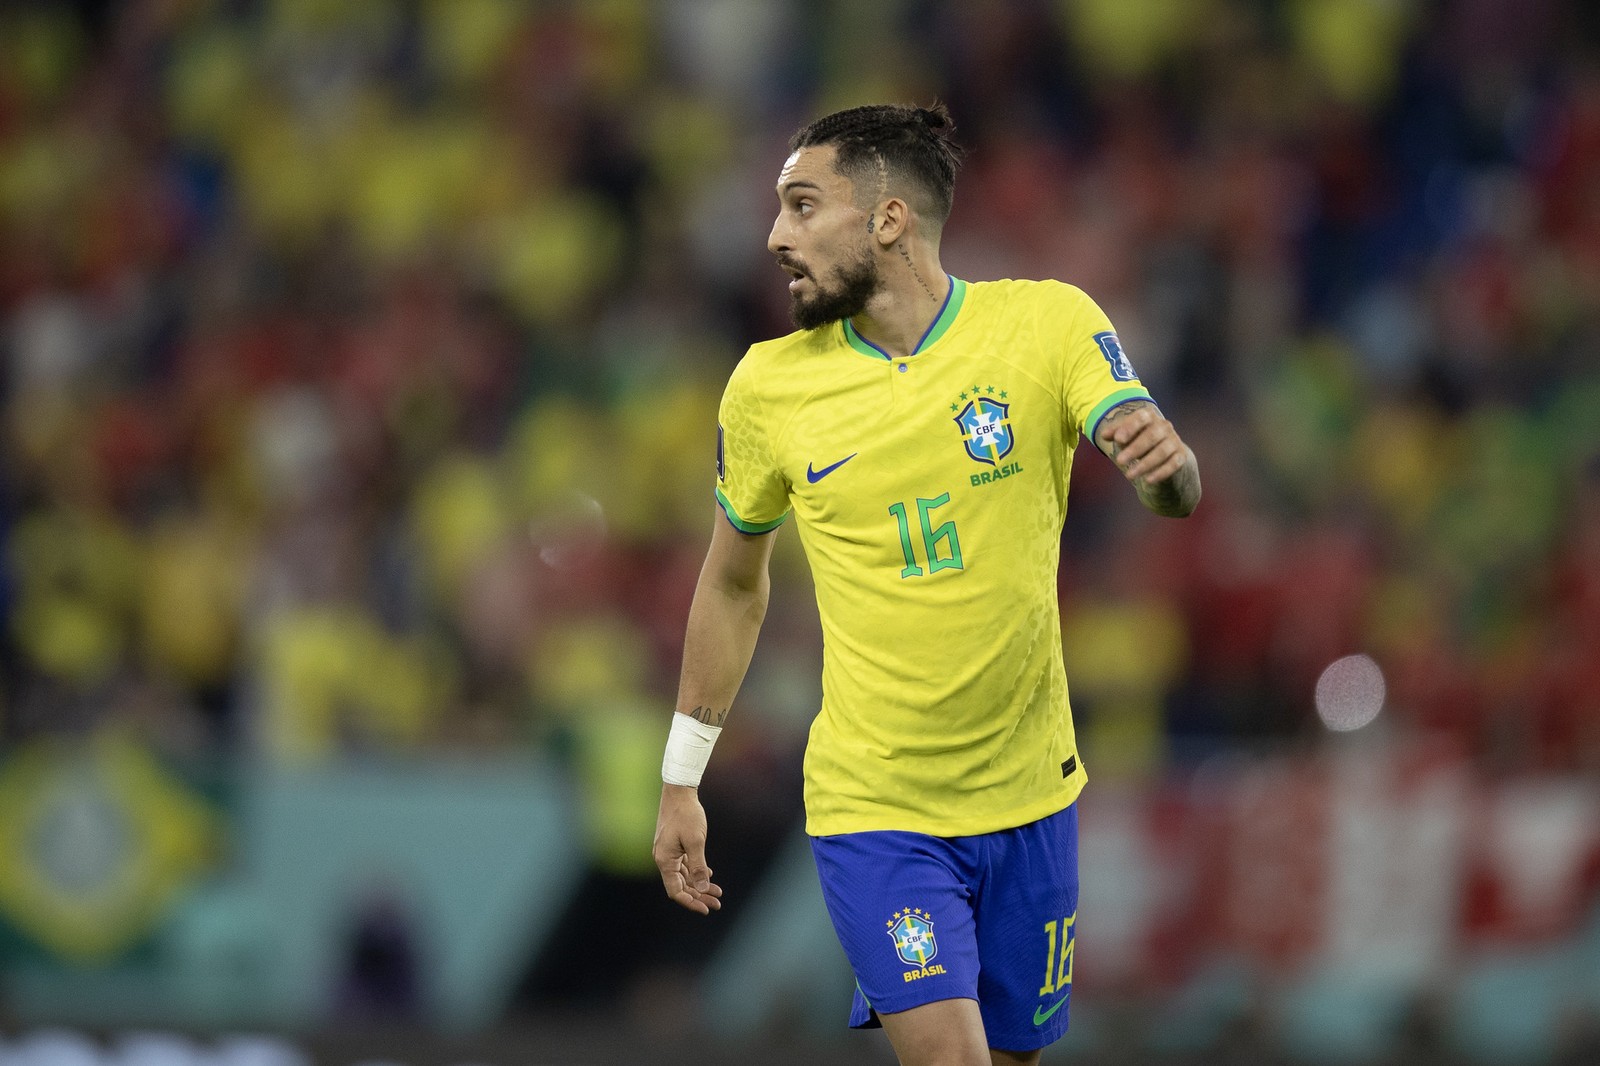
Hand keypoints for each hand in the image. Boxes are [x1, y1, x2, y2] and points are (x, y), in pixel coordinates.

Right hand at [653, 784, 723, 914]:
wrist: (679, 791)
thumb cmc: (686, 814)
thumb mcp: (696, 841)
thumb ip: (698, 867)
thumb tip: (703, 888)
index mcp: (664, 860)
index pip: (676, 891)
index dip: (691, 902)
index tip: (707, 908)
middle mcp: (663, 859)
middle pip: (681, 886)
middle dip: (699, 895)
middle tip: (717, 903)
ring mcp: (668, 852)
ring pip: (683, 876)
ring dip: (699, 884)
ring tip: (718, 892)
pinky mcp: (674, 845)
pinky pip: (684, 865)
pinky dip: (696, 872)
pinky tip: (709, 874)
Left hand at [1105, 404, 1188, 487]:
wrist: (1166, 452)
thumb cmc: (1139, 439)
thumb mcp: (1127, 435)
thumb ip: (1115, 433)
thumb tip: (1104, 435)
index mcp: (1149, 417)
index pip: (1141, 418)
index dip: (1130, 427)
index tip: (1118, 439)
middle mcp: (1164, 426)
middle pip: (1151, 436)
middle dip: (1135, 449)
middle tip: (1119, 461)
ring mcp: (1174, 441)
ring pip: (1162, 452)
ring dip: (1145, 464)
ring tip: (1129, 475)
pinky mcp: (1181, 456)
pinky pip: (1173, 464)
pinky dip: (1161, 472)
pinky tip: (1148, 481)